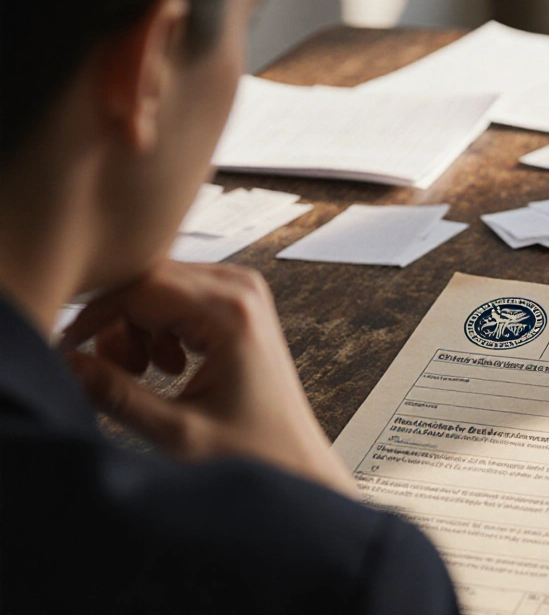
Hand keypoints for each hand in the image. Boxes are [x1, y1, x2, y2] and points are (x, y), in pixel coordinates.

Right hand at [60, 261, 357, 497]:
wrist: (295, 460)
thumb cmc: (250, 453)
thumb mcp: (176, 433)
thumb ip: (115, 395)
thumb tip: (62, 361)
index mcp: (232, 313)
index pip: (140, 286)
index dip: (94, 315)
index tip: (69, 350)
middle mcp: (241, 288)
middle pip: (147, 278)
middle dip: (117, 323)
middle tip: (118, 372)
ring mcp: (242, 291)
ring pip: (157, 286)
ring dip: (136, 327)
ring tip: (144, 374)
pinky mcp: (238, 302)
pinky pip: (177, 295)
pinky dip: (158, 327)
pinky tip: (169, 367)